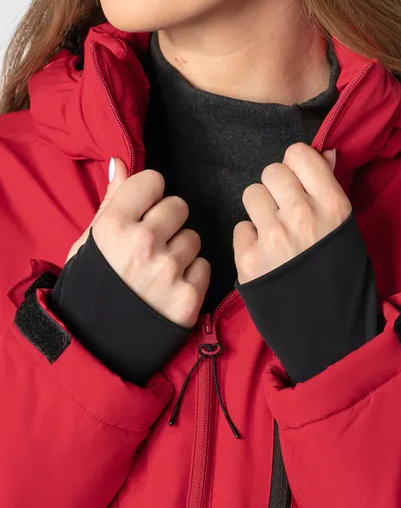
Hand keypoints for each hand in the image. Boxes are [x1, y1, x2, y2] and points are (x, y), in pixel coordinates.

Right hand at [66, 158, 210, 327]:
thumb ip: (111, 200)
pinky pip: (204, 267)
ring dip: (181, 250)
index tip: (143, 211)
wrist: (98, 345)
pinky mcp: (188, 298)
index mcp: (113, 226)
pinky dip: (192, 276)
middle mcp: (142, 244)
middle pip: (179, 206)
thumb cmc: (92, 286)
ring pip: (194, 237)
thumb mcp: (89, 242)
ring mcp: (167, 272)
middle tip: (153, 245)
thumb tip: (121, 162)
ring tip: (160, 270)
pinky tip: (171, 288)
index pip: (153, 181)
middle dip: (168, 222)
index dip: (149, 196)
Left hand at [234, 143, 351, 284]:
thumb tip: (323, 152)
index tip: (298, 181)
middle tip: (285, 210)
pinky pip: (240, 228)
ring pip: (251, 195)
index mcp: (331, 205)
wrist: (331, 331)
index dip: (296, 165)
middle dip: (276, 188)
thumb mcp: (347, 230)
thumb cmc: (343, 278)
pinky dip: (250, 240)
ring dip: (260, 210)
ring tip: (274, 233)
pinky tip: (265, 256)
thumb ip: (330, 190)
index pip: (298, 154)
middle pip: (270, 172)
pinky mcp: (248, 260)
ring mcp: (272, 238)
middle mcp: (301, 216)